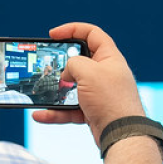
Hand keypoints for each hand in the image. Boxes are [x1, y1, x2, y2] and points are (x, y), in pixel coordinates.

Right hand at [33, 23, 144, 145]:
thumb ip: (74, 63)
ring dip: (57, 90)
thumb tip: (68, 73)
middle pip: (80, 61)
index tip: (53, 34)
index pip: (92, 34)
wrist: (122, 134)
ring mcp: (99, 93)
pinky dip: (56, 112)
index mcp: (110, 58)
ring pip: (73, 87)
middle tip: (49, 65)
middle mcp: (106, 74)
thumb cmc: (111, 100)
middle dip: (63, 63)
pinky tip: (41, 115)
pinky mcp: (93, 111)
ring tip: (43, 91)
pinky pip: (70, 109)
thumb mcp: (88, 71)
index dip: (72, 29)